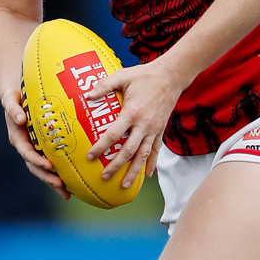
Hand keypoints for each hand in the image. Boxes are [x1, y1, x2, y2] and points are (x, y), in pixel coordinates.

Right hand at [1, 88, 70, 199]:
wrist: (16, 96)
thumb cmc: (14, 96)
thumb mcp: (10, 99)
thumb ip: (13, 108)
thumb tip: (20, 119)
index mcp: (17, 138)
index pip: (27, 153)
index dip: (37, 160)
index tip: (49, 166)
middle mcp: (25, 146)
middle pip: (36, 167)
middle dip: (47, 177)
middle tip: (61, 185)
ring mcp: (33, 149)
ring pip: (42, 170)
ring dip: (53, 182)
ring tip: (67, 194)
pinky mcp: (41, 147)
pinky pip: (50, 163)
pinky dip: (58, 174)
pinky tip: (71, 184)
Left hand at [84, 59, 183, 188]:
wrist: (171, 76)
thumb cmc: (144, 75)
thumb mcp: (123, 76)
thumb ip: (104, 85)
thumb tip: (88, 95)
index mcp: (132, 112)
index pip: (113, 134)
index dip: (101, 146)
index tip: (91, 156)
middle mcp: (144, 124)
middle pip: (128, 151)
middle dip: (115, 165)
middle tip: (104, 176)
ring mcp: (154, 129)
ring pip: (143, 155)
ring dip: (134, 171)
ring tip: (125, 184)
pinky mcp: (161, 129)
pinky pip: (156, 150)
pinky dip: (152, 163)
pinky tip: (148, 174)